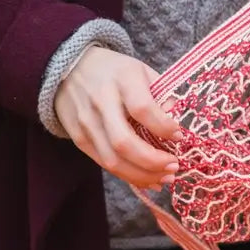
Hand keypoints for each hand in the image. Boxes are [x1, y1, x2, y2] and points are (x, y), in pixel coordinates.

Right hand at [54, 47, 180, 188]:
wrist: (71, 69)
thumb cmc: (115, 71)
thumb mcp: (141, 71)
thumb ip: (161, 95)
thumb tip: (175, 125)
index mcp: (122, 78)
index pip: (143, 108)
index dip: (163, 127)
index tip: (179, 135)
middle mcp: (101, 101)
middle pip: (124, 142)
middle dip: (153, 161)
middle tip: (174, 167)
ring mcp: (86, 122)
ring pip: (112, 160)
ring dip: (142, 176)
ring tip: (164, 178)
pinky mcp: (78, 138)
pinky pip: (104, 163)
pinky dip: (127, 176)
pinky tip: (146, 179)